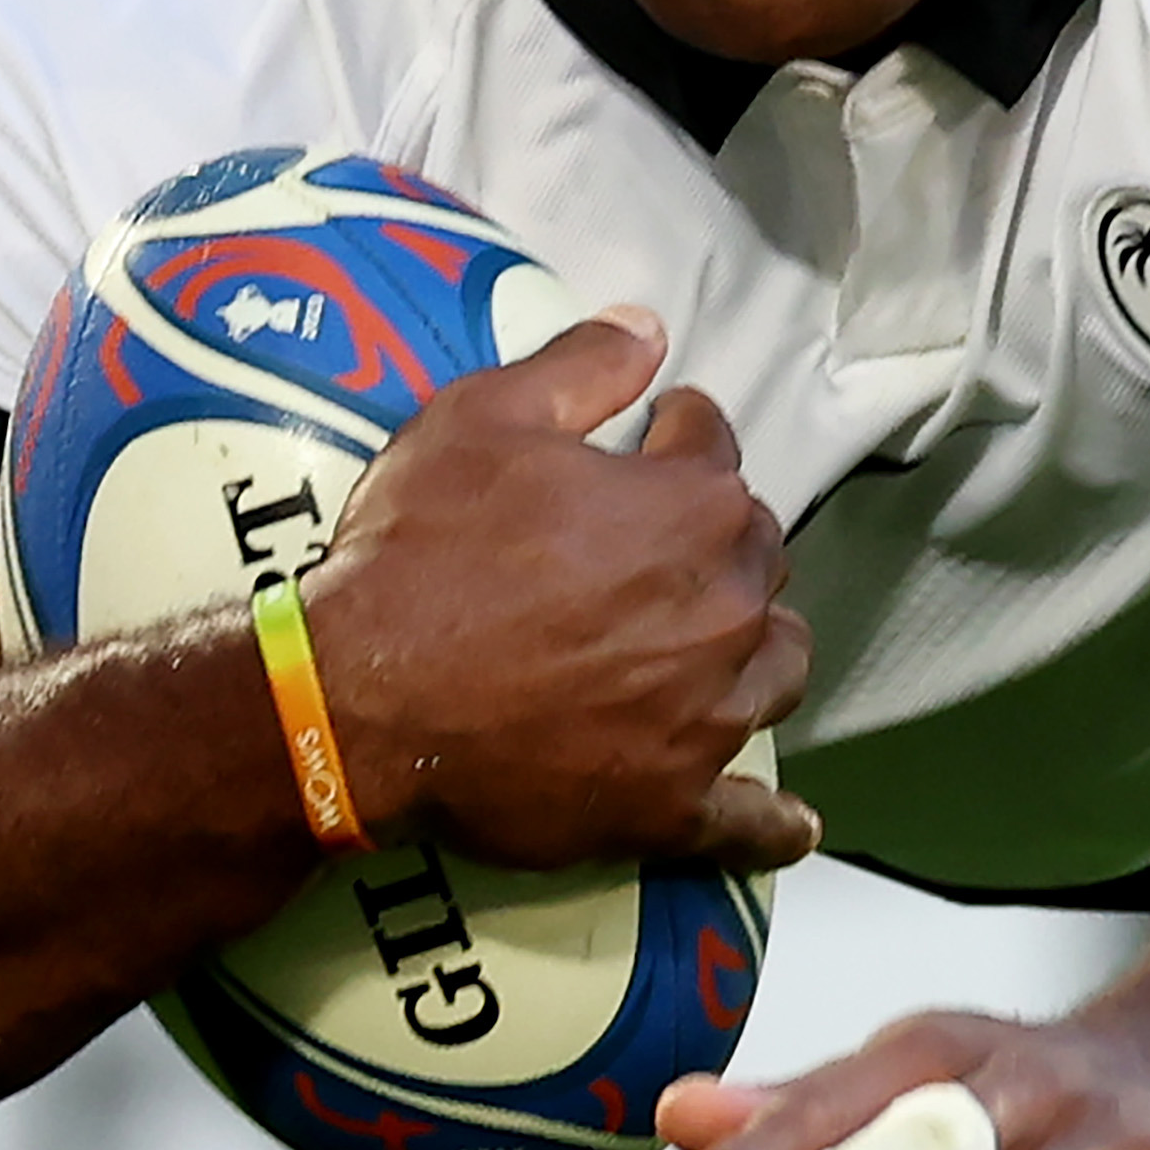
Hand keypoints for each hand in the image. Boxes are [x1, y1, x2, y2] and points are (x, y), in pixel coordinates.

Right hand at [304, 309, 817, 871]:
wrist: (357, 700)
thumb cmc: (419, 549)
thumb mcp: (480, 418)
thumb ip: (579, 366)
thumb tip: (651, 326)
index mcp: (693, 507)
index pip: (716, 451)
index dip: (681, 436)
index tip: (657, 437)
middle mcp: (726, 608)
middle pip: (757, 560)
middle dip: (719, 539)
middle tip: (658, 544)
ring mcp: (705, 715)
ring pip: (773, 671)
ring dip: (755, 649)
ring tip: (719, 645)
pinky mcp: (669, 804)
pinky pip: (743, 822)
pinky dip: (771, 823)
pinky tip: (792, 823)